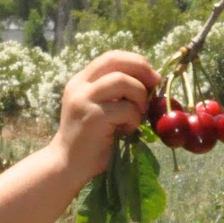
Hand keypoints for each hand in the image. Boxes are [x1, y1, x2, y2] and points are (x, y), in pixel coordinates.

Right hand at [51, 50, 159, 182]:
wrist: (68, 165)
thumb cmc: (91, 139)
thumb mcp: (100, 108)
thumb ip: (116, 93)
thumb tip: (151, 80)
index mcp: (81, 81)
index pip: (111, 57)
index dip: (135, 62)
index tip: (152, 76)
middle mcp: (79, 86)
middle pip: (115, 61)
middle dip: (141, 70)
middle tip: (155, 86)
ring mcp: (84, 100)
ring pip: (122, 81)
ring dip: (139, 96)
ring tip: (138, 114)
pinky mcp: (93, 117)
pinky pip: (126, 109)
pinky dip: (134, 118)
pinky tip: (127, 130)